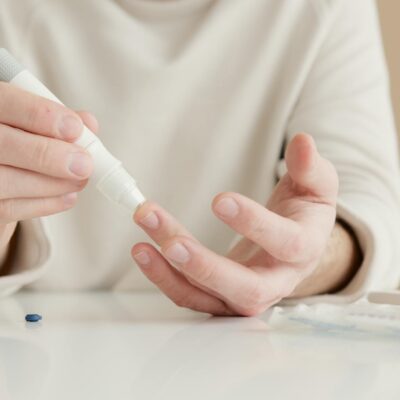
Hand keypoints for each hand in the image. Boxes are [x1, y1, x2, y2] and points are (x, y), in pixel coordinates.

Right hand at [0, 83, 95, 262]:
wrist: (0, 177)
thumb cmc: (17, 144)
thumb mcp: (32, 123)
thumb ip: (55, 119)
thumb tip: (88, 123)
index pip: (5, 102)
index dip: (39, 114)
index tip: (74, 127)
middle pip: (3, 144)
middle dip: (50, 155)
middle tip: (84, 164)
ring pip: (7, 181)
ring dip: (54, 183)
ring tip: (80, 180)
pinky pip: (11, 209)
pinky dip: (46, 203)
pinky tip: (68, 196)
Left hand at [132, 133, 337, 315]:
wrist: (293, 249)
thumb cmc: (304, 215)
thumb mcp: (317, 188)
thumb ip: (310, 167)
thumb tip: (302, 141)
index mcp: (302, 251)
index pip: (284, 243)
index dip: (254, 223)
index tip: (220, 199)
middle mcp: (275, 283)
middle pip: (244, 288)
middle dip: (205, 266)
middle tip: (172, 243)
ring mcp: (245, 296)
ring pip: (208, 295)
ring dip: (172, 273)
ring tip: (141, 245)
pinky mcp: (220, 297)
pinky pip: (190, 295)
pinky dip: (165, 278)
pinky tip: (144, 251)